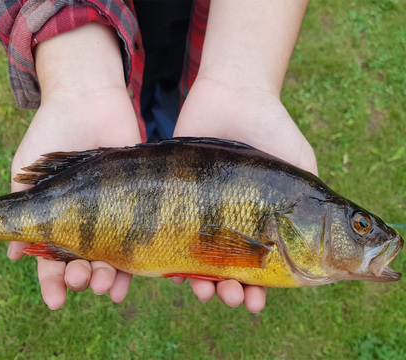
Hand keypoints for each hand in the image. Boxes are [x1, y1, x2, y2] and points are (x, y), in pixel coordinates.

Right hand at [8, 23, 140, 308]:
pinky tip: (132, 276)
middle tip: (81, 281)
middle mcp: (85, 220)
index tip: (57, 302)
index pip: (52, 261)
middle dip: (81, 278)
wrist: (87, 100)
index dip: (52, 284)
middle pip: (83, 263)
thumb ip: (19, 210)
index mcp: (57, 218)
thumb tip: (14, 256)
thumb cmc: (50, 132)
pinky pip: (137, 236)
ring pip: (110, 257)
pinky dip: (134, 261)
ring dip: (107, 277)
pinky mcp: (136, 200)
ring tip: (106, 284)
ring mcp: (111, 212)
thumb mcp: (25, 171)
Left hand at [173, 76, 317, 311]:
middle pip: (226, 270)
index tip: (255, 304)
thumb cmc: (272, 128)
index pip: (258, 268)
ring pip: (196, 260)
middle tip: (234, 298)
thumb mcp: (301, 166)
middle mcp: (228, 222)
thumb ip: (311, 204)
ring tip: (205, 293)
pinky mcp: (174, 197)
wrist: (233, 95)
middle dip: (231, 291)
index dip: (257, 291)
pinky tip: (175, 275)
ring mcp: (199, 212)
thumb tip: (322, 248)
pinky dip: (169, 259)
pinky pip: (167, 234)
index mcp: (259, 224)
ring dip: (202, 284)